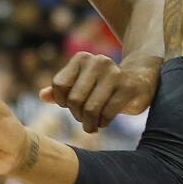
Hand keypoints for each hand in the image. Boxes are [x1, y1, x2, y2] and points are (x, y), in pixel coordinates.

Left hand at [41, 53, 160, 132]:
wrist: (140, 79)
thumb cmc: (104, 86)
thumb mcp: (82, 85)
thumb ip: (61, 90)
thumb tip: (42, 95)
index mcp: (81, 58)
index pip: (59, 86)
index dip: (62, 101)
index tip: (71, 105)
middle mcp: (97, 62)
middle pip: (74, 99)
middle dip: (77, 115)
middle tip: (84, 119)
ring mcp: (114, 73)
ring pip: (90, 109)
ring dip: (89, 123)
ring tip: (93, 124)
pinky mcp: (128, 87)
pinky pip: (107, 113)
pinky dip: (103, 122)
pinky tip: (105, 120)